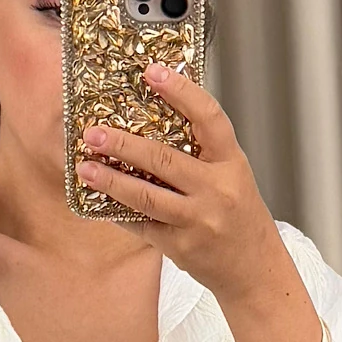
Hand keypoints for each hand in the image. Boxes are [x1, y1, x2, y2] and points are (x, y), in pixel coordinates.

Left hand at [77, 63, 303, 329]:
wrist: (255, 269)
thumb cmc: (239, 215)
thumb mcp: (232, 174)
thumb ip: (201, 150)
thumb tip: (155, 116)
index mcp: (231, 163)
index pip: (208, 118)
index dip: (181, 91)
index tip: (151, 72)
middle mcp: (217, 190)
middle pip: (164, 159)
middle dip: (124, 144)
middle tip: (94, 133)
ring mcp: (198, 221)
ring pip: (146, 196)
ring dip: (111, 181)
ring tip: (86, 168)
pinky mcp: (181, 247)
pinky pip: (141, 226)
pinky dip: (118, 212)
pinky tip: (99, 200)